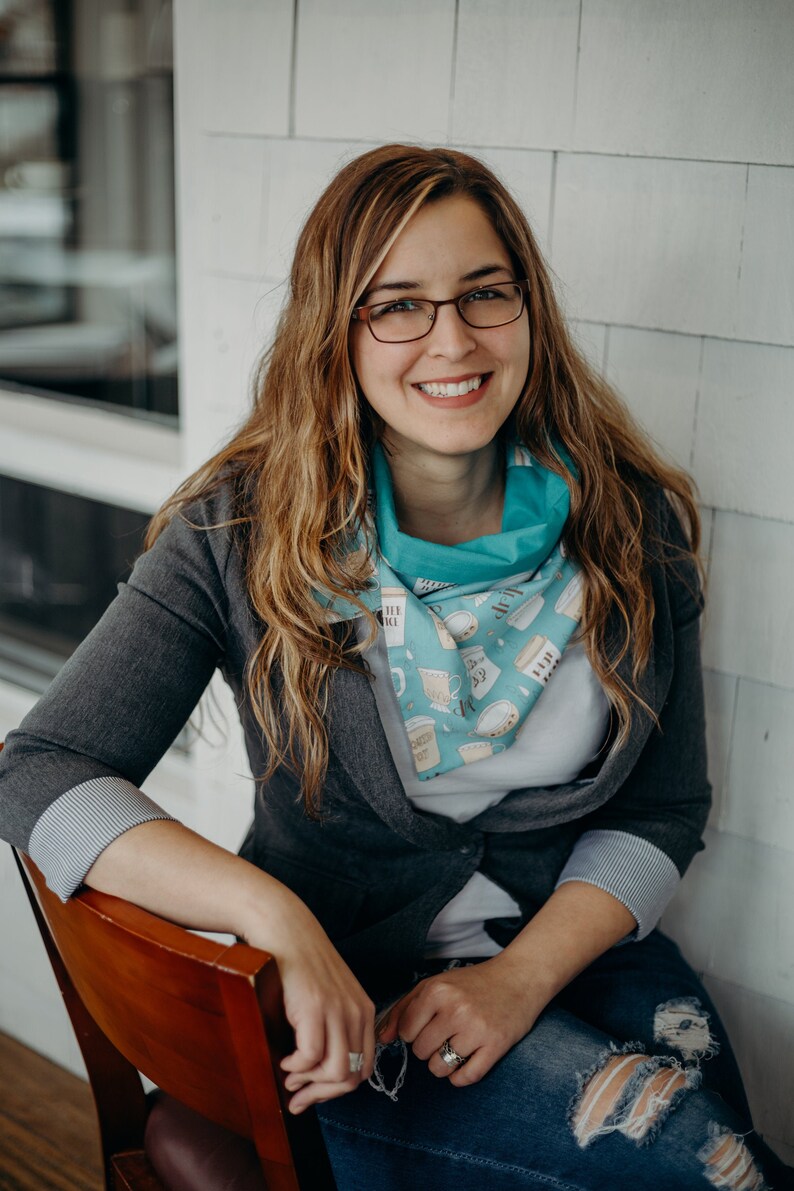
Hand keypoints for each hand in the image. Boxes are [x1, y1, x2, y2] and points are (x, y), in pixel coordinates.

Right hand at [243, 890, 375, 1113]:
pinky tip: (284, 1059)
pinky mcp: (315, 1007)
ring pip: (336, 1073)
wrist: (284, 927)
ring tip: (288, 1077)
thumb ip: (327, 1029)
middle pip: (352, 1077)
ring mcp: (338, 1010)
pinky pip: (312, 1057)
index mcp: (363, 1011)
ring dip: (308, 1085)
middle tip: (296, 1098)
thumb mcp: (324, 997)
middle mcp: (357, 1012)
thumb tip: (313, 1075)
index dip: (336, 1089)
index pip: (363, 1068)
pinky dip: (295, 1068)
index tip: (311, 1093)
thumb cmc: (297, 963)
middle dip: (322, 1095)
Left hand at [377, 954, 547, 1086]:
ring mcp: (476, 1029)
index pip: (405, 1031)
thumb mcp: (434, 985)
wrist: (518, 978)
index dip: (412, 1032)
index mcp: (437, 991)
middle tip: (444, 1034)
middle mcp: (455, 1009)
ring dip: (442, 1064)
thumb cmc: (472, 983)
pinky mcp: (495, 1046)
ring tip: (454, 1046)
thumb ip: (403, 1009)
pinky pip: (465, 1078)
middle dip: (427, 1047)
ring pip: (439, 1068)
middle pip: (420, 1052)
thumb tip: (382, 1038)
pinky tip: (465, 1061)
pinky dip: (459, 1077)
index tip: (426, 1025)